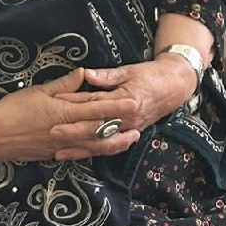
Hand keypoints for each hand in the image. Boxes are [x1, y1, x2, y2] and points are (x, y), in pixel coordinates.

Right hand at [0, 68, 142, 164]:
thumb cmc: (14, 107)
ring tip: (131, 138)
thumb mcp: (39, 90)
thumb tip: (84, 73)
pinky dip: (96, 152)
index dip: (115, 104)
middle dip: (121, 124)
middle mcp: (66, 130)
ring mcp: (62, 145)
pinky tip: (106, 150)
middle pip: (99, 127)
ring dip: (114, 142)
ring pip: (93, 145)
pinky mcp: (55, 154)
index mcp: (63, 110)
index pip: (94, 107)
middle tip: (141, 121)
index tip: (133, 100)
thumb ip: (64, 84)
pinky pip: (80, 155)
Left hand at [49, 56, 197, 157]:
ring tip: (58, 150)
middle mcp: (126, 118)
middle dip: (73, 131)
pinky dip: (90, 152)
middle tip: (51, 132)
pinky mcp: (127, 134)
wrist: (173, 87)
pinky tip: (76, 155)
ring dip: (79, 147)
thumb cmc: (150, 75)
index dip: (74, 102)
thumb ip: (106, 75)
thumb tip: (86, 74)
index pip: (95, 101)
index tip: (55, 102)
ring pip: (100, 143)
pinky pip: (107, 147)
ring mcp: (127, 129)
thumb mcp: (129, 70)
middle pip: (95, 126)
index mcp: (126, 99)